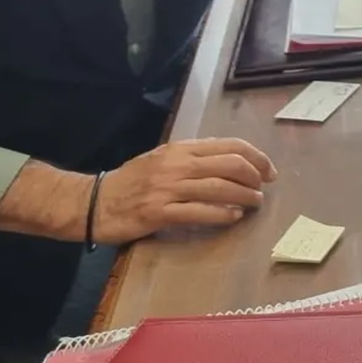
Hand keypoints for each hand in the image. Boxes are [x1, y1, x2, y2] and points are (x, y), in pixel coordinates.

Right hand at [91, 138, 277, 243]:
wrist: (93, 202)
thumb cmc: (131, 181)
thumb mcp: (162, 159)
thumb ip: (193, 158)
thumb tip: (229, 162)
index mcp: (180, 148)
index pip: (229, 145)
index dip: (256, 157)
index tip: (268, 170)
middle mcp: (177, 164)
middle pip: (230, 164)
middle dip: (255, 175)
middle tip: (264, 188)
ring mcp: (168, 188)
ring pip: (219, 188)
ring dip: (244, 196)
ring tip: (255, 202)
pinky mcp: (159, 212)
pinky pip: (200, 212)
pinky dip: (222, 214)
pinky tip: (234, 217)